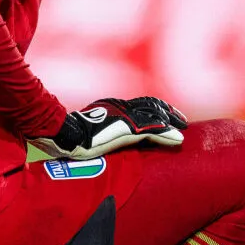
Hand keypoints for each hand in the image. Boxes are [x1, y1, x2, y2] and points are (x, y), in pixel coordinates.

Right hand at [33, 96, 187, 159]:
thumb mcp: (86, 128)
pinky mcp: (125, 129)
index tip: (168, 114)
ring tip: (183, 129)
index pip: (139, 103)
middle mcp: (119, 107)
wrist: (61, 134)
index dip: (156, 108)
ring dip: (171, 123)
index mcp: (112, 105)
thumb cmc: (67, 134)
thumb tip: (98, 141)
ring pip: (154, 117)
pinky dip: (166, 134)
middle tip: (182, 121)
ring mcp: (123, 117)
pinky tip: (178, 139)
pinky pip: (151, 131)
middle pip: (150, 105)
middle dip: (168, 112)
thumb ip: (98, 130)